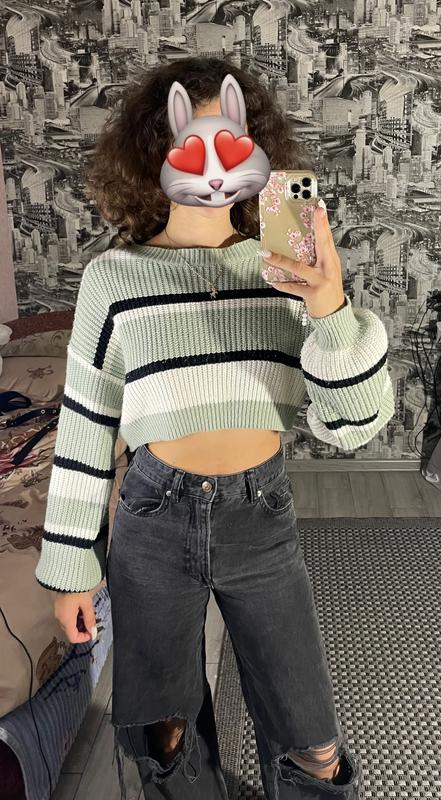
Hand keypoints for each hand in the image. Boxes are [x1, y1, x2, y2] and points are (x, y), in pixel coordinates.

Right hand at [54, 591, 97, 643]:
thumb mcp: (87, 605)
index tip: (92, 632)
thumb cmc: (78, 589)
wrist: (67, 575)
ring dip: (78, 623)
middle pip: (70, 631)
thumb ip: (90, 620)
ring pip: (68, 624)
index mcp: (66, 620)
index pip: (73, 638)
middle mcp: (59, 618)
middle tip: (91, 622)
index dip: (84, 638)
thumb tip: (93, 633)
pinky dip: (74, 617)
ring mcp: (57, 612)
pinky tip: (81, 608)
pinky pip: (66, 617)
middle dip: (82, 629)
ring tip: (87, 613)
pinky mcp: (58, 607)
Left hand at [258, 200, 345, 318]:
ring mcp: (321, 281)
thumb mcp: (325, 273)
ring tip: (266, 254)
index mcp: (331, 261)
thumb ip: (316, 260)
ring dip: (280, 260)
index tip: (320, 207)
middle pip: (322, 244)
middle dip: (317, 227)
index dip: (323, 222)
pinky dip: (281, 284)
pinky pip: (293, 287)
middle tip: (311, 213)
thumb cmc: (327, 292)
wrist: (334, 315)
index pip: (327, 238)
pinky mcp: (313, 293)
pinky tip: (272, 281)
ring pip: (298, 267)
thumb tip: (295, 247)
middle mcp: (328, 268)